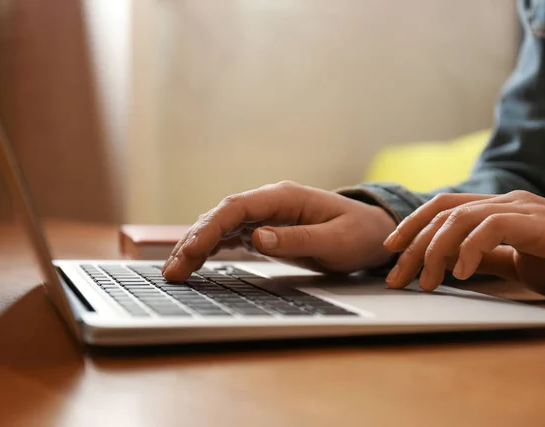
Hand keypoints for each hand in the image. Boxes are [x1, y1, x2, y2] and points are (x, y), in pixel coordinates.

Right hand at [162, 181, 396, 281]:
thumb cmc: (358, 234)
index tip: (191, 251)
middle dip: (194, 241)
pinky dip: (212, 249)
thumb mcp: (334, 241)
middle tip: (173, 271)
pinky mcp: (266, 229)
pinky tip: (196, 262)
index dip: (209, 228)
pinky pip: (232, 236)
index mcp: (284, 198)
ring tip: (175, 271)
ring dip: (197, 246)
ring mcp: (266, 215)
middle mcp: (269, 202)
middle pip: (221, 216)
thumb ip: (297, 239)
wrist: (372, 232)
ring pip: (222, 226)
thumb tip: (257, 237)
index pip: (236, 208)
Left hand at [383, 190, 544, 298]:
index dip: (413, 225)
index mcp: (497, 208)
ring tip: (425, 282)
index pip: (444, 206)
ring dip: (434, 251)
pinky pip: (492, 227)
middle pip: (443, 213)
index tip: (391, 250)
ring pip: (460, 218)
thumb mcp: (517, 263)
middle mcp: (505, 201)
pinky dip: (470, 249)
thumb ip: (486, 256)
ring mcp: (522, 208)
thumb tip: (451, 262)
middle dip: (412, 245)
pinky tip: (461, 274)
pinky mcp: (538, 222)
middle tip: (396, 277)